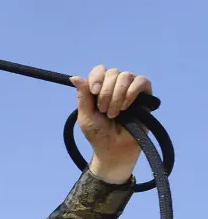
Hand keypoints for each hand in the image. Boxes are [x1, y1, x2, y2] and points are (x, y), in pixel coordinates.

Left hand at [70, 65, 152, 183]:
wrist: (115, 148)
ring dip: (117, 95)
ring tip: (114, 114)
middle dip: (106, 92)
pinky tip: (125, 107)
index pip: (99, 70)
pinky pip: (141, 81)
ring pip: (126, 76)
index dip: (97, 77)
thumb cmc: (99, 134)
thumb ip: (82, 96)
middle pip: (112, 72)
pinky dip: (132, 92)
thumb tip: (74, 77)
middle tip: (104, 112)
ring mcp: (131, 88)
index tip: (94, 92)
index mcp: (101, 88)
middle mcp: (116, 85)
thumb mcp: (85, 116)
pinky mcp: (145, 94)